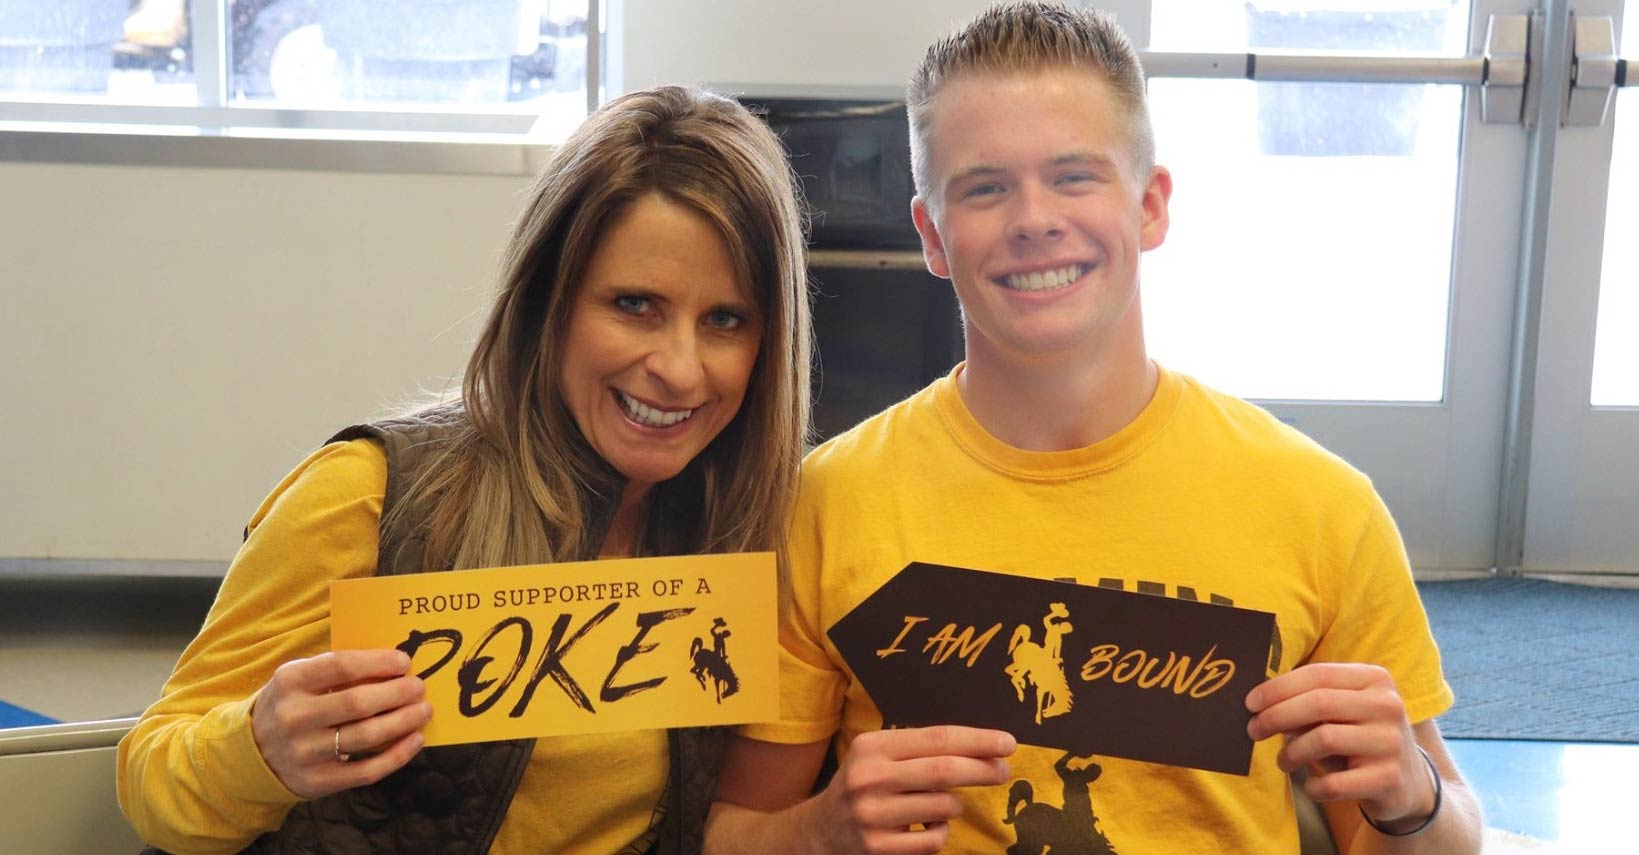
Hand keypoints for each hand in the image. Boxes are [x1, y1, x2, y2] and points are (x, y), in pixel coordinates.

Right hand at [250, 649, 431, 799]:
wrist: (253, 751)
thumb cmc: (292, 704)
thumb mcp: (300, 678)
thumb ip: (337, 670)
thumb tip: (394, 665)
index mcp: (290, 682)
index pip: (341, 666)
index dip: (378, 662)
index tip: (403, 662)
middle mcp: (294, 717)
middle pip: (358, 703)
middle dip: (397, 694)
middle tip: (419, 687)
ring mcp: (305, 752)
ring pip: (366, 736)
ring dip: (403, 722)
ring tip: (423, 710)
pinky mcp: (318, 781)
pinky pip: (366, 770)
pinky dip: (397, 756)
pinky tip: (415, 739)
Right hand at [810, 725, 1013, 854]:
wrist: (818, 832)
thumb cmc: (863, 787)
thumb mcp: (877, 758)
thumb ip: (918, 750)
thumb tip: (981, 748)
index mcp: (872, 747)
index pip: (936, 738)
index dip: (977, 740)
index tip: (1006, 742)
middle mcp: (869, 778)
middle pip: (944, 770)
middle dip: (983, 769)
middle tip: (1004, 770)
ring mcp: (872, 815)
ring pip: (943, 807)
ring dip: (953, 806)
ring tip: (940, 805)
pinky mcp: (878, 848)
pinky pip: (934, 840)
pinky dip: (941, 832)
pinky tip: (925, 827)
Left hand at [1246, 663, 1434, 828]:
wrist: (1408, 782)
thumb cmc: (1359, 738)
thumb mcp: (1340, 713)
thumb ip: (1307, 702)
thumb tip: (1258, 703)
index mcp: (1375, 679)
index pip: (1317, 675)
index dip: (1278, 688)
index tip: (1250, 703)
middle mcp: (1388, 705)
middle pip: (1318, 703)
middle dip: (1276, 716)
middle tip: (1253, 730)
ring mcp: (1391, 742)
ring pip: (1323, 739)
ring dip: (1291, 752)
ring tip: (1283, 760)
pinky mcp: (1389, 778)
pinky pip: (1335, 783)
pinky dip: (1313, 786)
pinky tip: (1310, 785)